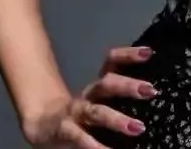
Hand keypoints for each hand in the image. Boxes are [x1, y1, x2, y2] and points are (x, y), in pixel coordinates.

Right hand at [23, 45, 156, 147]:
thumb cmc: (78, 113)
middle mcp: (88, 95)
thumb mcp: (97, 101)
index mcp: (98, 86)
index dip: (128, 55)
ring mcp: (75, 113)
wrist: (40, 123)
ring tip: (138, 128)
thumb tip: (150, 93)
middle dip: (128, 86)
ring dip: (117, 120)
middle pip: (107, 84)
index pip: (111, 62)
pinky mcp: (64, 131)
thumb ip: (116, 97)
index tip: (148, 52)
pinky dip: (94, 146)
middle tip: (151, 90)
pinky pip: (80, 137)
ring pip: (96, 112)